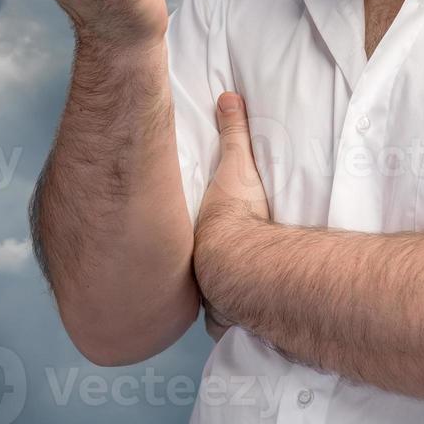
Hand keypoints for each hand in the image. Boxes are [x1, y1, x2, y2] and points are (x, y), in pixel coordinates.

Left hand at [193, 92, 270, 339]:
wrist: (243, 264)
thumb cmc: (237, 217)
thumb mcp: (237, 168)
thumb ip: (233, 133)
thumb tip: (228, 96)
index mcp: (197, 236)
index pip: (180, 239)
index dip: (186, 239)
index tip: (199, 239)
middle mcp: (197, 270)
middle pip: (188, 276)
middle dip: (196, 277)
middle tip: (209, 272)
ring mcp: (210, 299)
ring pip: (205, 305)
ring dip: (212, 305)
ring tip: (223, 300)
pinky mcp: (227, 320)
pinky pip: (226, 326)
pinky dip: (231, 326)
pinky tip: (237, 327)